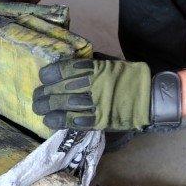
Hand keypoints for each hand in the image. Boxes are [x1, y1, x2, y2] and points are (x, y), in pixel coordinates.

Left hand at [33, 58, 183, 130]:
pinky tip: (50, 121)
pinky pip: (75, 121)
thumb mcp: (108, 64)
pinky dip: (60, 121)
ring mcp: (96, 104)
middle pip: (60, 90)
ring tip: (39, 109)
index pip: (64, 70)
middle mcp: (93, 86)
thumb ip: (88, 65)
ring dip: (47, 109)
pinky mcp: (99, 120)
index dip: (50, 74)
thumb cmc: (127, 78)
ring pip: (64, 106)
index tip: (43, 77)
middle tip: (37, 97)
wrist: (149, 98)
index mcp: (95, 69)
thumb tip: (66, 67)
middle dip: (44, 94)